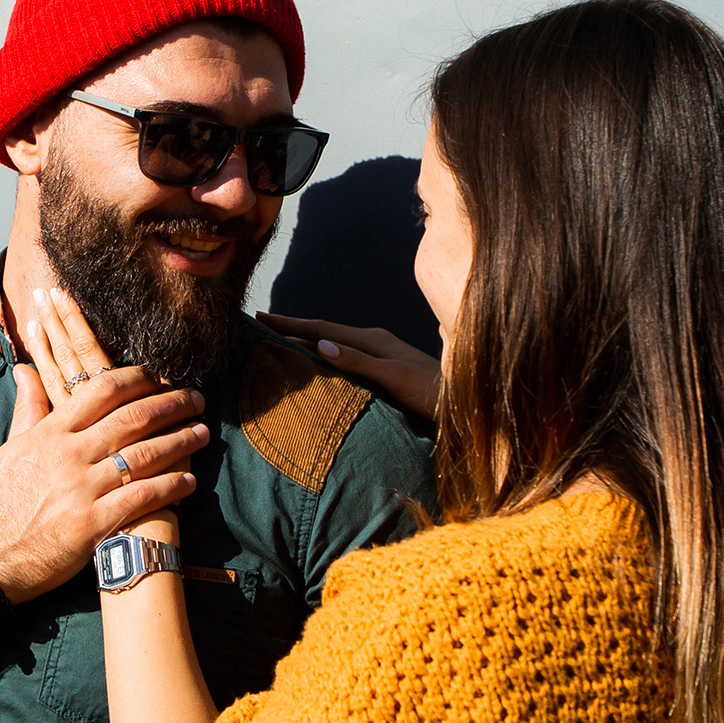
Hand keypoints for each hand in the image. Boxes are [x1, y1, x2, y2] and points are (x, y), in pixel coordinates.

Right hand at [0, 293, 203, 602]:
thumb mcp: (10, 448)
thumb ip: (28, 408)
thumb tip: (26, 370)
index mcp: (50, 433)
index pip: (101, 391)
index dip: (137, 378)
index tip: (161, 375)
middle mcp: (69, 455)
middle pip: (131, 419)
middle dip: (170, 404)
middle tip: (197, 398)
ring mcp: (82, 489)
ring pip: (143, 456)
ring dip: (179, 442)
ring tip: (203, 434)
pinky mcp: (92, 524)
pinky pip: (141, 499)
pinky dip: (169, 488)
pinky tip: (189, 482)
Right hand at [256, 312, 440, 421]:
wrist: (463, 405)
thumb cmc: (433, 394)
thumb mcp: (395, 378)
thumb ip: (359, 362)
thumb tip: (320, 346)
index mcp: (373, 339)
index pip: (321, 329)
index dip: (290, 324)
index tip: (260, 317)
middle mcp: (374, 342)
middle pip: (323, 333)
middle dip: (292, 329)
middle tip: (260, 327)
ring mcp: (379, 354)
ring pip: (332, 345)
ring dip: (305, 343)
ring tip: (278, 344)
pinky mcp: (383, 369)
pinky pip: (343, 359)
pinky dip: (322, 358)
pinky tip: (315, 366)